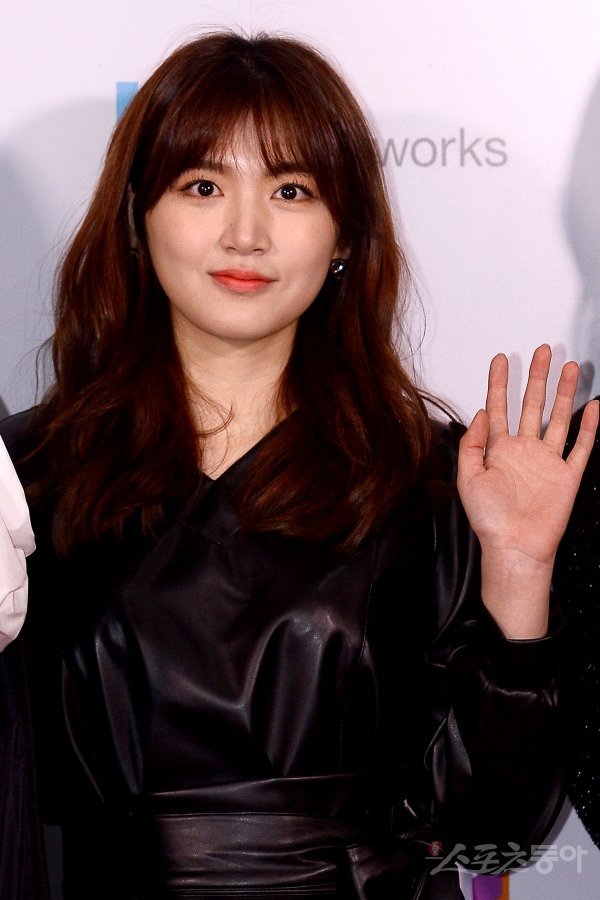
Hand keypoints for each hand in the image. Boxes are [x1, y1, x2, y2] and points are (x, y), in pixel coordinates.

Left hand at [457, 344, 597, 637]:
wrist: (513, 547)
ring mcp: (547, 461)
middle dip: (537, 377)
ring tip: (570, 367)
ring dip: (564, 393)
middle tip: (542, 351)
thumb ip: (470, 444)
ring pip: (559, 418)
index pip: (499, 408)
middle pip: (532, 405)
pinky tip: (593, 407)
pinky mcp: (567, 476)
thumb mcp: (467, 478)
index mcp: (498, 450)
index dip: (499, 383)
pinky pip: (581, 448)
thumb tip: (479, 412)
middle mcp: (524, 450)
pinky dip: (589, 428)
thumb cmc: (488, 519)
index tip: (500, 359)